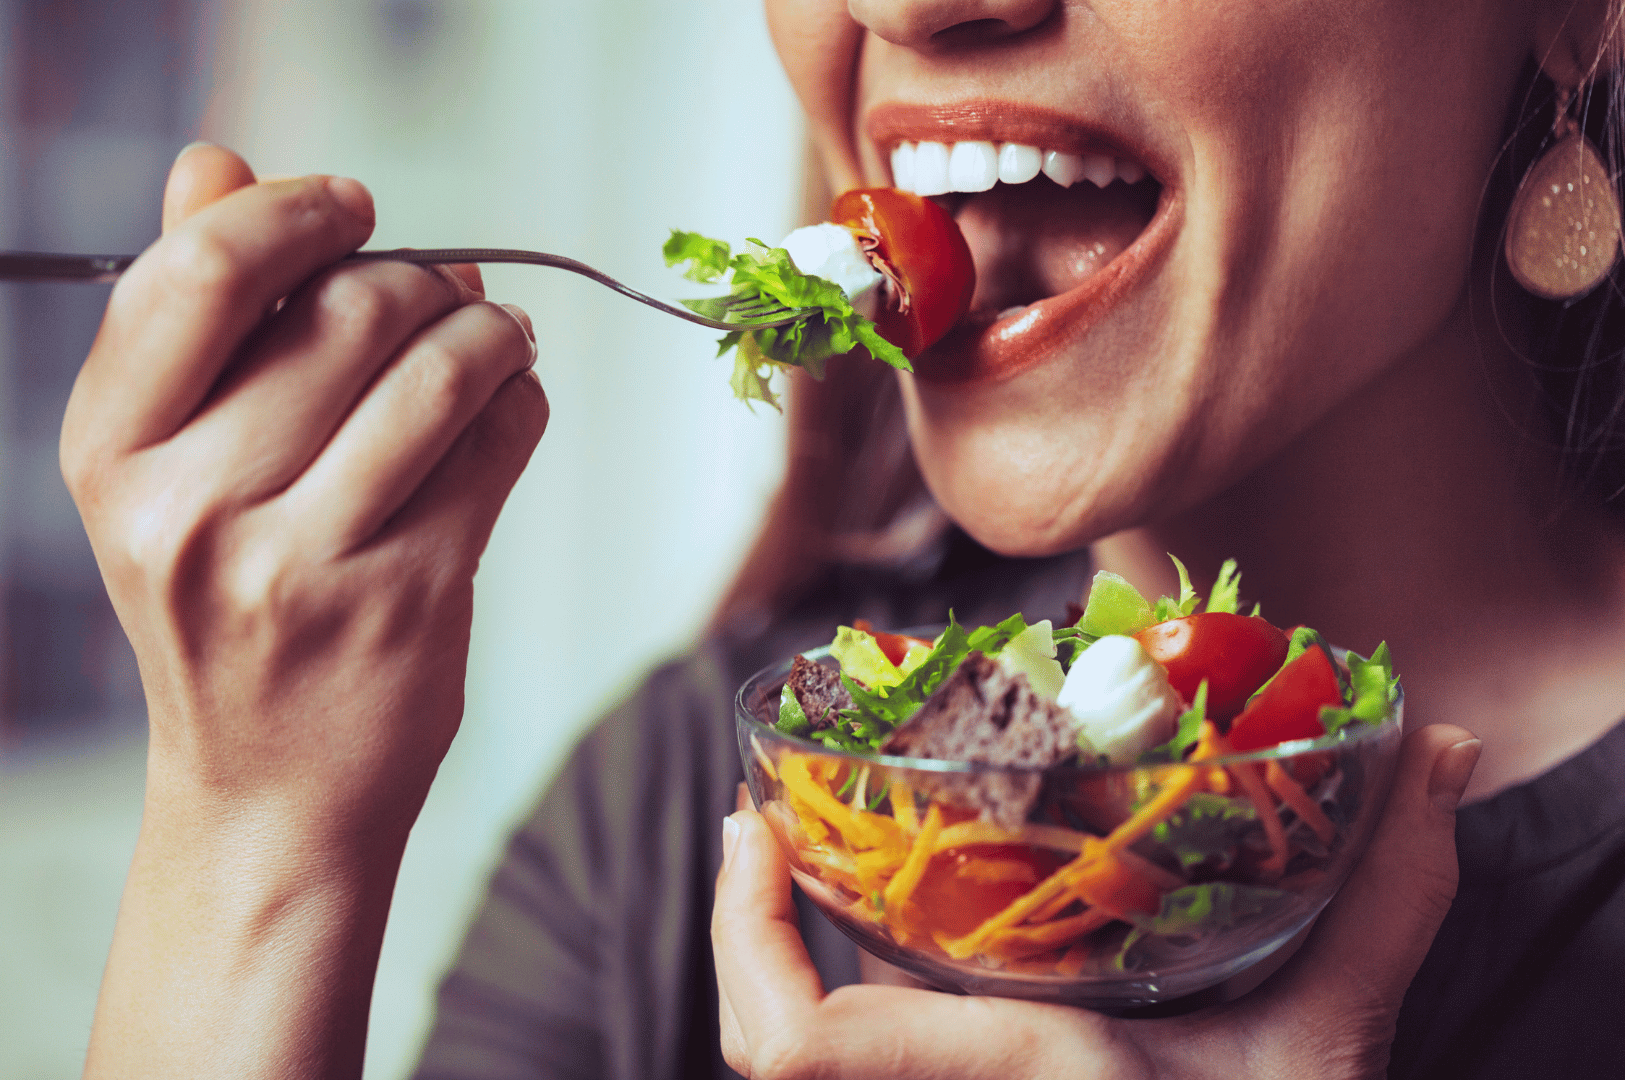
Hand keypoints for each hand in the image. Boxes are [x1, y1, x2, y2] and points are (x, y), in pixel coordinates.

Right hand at [62, 144, 544, 838]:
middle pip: (349, 310)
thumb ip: (192, 318)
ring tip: (496, 336)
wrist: (269, 792)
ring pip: (438, 370)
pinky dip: (520, 401)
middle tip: (446, 296)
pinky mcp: (410, 598)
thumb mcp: (165, 474)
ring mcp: (305, 562)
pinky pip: (497, 447)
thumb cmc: (224, 611)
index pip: (203, 270)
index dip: (295, 209)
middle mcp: (194, 507)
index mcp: (114, 454)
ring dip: (491, 331)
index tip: (351, 205)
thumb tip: (215, 162)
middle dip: (421, 282)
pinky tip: (510, 400)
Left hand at [713, 724, 1479, 1079]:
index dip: (746, 944)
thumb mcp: (1328, 1047)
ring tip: (789, 846)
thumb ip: (1385, 902)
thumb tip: (1437, 751)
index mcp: (1012, 1079)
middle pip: (767, 1044)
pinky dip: (830, 992)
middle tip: (755, 816)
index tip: (751, 828)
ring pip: (800, 1056)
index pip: (799, 1051)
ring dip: (774, 952)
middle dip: (739, 930)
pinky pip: (859, 1059)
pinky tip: (871, 921)